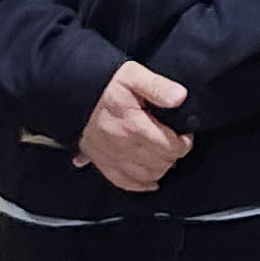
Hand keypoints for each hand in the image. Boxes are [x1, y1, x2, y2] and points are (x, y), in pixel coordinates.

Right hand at [74, 59, 193, 192]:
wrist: (75, 92)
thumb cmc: (107, 84)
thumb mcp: (134, 75)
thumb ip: (158, 86)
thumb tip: (180, 97)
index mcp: (134, 126)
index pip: (171, 147)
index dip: (184, 143)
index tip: (184, 135)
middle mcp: (123, 146)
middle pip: (160, 164)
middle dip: (172, 155)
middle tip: (174, 143)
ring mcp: (111, 157)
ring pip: (145, 176)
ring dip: (159, 169)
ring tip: (163, 157)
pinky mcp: (101, 162)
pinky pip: (124, 182)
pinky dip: (140, 184)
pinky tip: (149, 180)